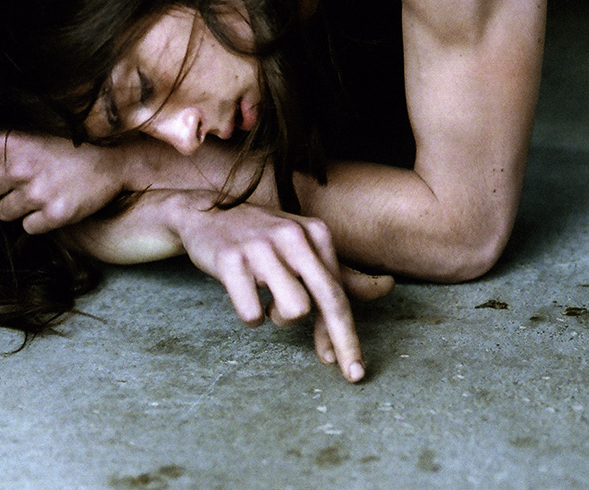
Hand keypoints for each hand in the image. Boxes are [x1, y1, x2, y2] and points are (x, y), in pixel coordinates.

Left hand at [0, 130, 126, 233]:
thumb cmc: (67, 146)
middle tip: (11, 187)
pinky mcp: (53, 214)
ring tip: (38, 192)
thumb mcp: (31, 134)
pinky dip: (37, 220)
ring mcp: (36, 192)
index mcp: (8, 140)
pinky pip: (27, 227)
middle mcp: (18, 166)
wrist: (111, 160)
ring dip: (16, 207)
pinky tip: (53, 203)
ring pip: (1, 213)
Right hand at [171, 194, 392, 381]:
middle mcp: (292, 237)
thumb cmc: (258, 236)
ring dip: (279, 318)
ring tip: (265, 299)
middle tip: (351, 374)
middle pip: (328, 300)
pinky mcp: (231, 260)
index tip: (354, 368)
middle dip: (344, 342)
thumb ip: (340, 272)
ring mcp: (260, 247)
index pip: (339, 291)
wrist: (202, 213)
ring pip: (293, 310)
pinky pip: (253, 313)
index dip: (346, 333)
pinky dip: (250, 315)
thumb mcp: (301, 245)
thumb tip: (386, 287)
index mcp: (315, 232)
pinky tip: (242, 294)